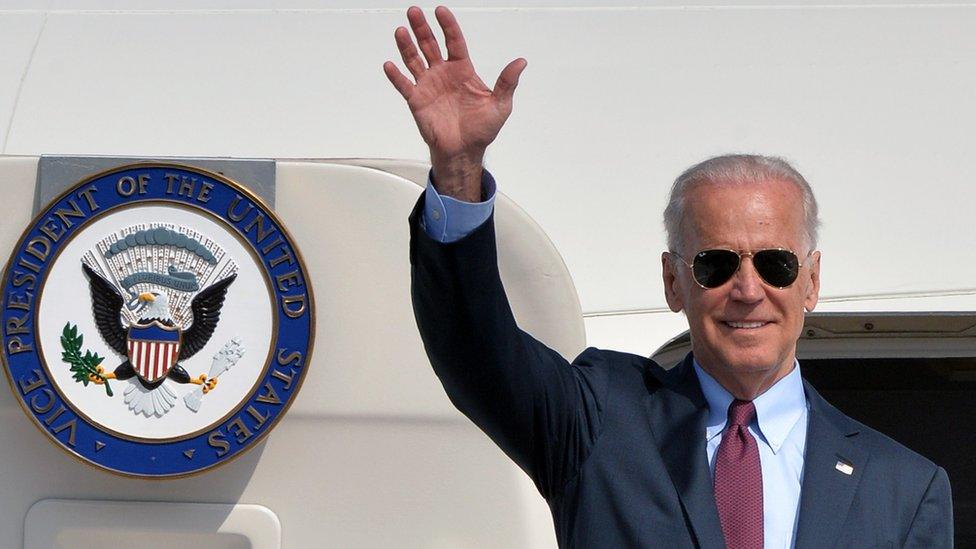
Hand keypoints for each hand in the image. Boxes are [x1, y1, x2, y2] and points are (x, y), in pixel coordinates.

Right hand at [384, 6, 526, 200]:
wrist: (464, 151)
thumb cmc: (482, 129)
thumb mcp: (500, 105)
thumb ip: (507, 82)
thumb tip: (521, 62)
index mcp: (462, 70)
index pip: (454, 42)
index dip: (448, 26)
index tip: (441, 11)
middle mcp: (443, 74)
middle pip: (430, 45)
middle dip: (422, 28)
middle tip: (414, 11)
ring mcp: (428, 85)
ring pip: (414, 60)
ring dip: (406, 46)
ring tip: (400, 31)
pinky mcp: (417, 101)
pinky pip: (404, 85)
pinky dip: (396, 76)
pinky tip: (389, 65)